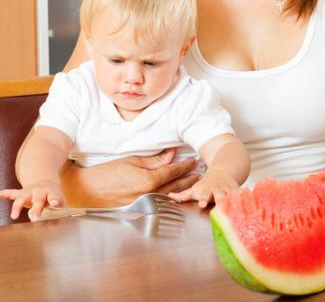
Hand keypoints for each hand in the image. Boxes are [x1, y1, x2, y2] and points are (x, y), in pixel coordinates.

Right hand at [1, 183, 64, 220]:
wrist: (45, 184)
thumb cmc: (53, 196)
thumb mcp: (60, 202)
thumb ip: (60, 212)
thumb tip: (59, 223)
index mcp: (51, 192)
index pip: (53, 196)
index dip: (54, 200)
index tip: (54, 204)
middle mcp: (39, 191)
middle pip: (37, 199)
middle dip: (36, 209)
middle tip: (35, 219)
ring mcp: (28, 192)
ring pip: (21, 199)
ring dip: (17, 208)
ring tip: (14, 216)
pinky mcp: (20, 193)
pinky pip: (11, 193)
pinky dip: (5, 194)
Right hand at [59, 148, 199, 207]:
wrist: (85, 191)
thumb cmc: (106, 174)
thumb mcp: (131, 161)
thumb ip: (154, 160)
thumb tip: (171, 155)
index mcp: (148, 181)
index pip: (173, 172)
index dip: (185, 166)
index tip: (193, 162)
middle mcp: (149, 195)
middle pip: (175, 186)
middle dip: (188, 179)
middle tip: (198, 173)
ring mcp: (144, 205)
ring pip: (169, 196)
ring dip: (182, 189)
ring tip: (192, 183)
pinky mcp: (138, 211)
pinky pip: (158, 204)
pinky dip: (169, 198)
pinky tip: (175, 195)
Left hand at [168, 170, 239, 208]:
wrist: (222, 173)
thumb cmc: (205, 185)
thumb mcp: (194, 189)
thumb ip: (182, 195)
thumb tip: (169, 196)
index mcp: (206, 190)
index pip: (204, 195)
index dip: (203, 199)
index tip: (202, 203)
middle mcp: (218, 190)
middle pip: (220, 195)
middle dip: (221, 200)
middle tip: (221, 206)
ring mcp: (228, 190)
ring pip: (232, 196)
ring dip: (235, 200)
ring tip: (238, 206)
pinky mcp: (237, 191)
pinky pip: (242, 196)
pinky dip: (246, 198)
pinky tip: (252, 202)